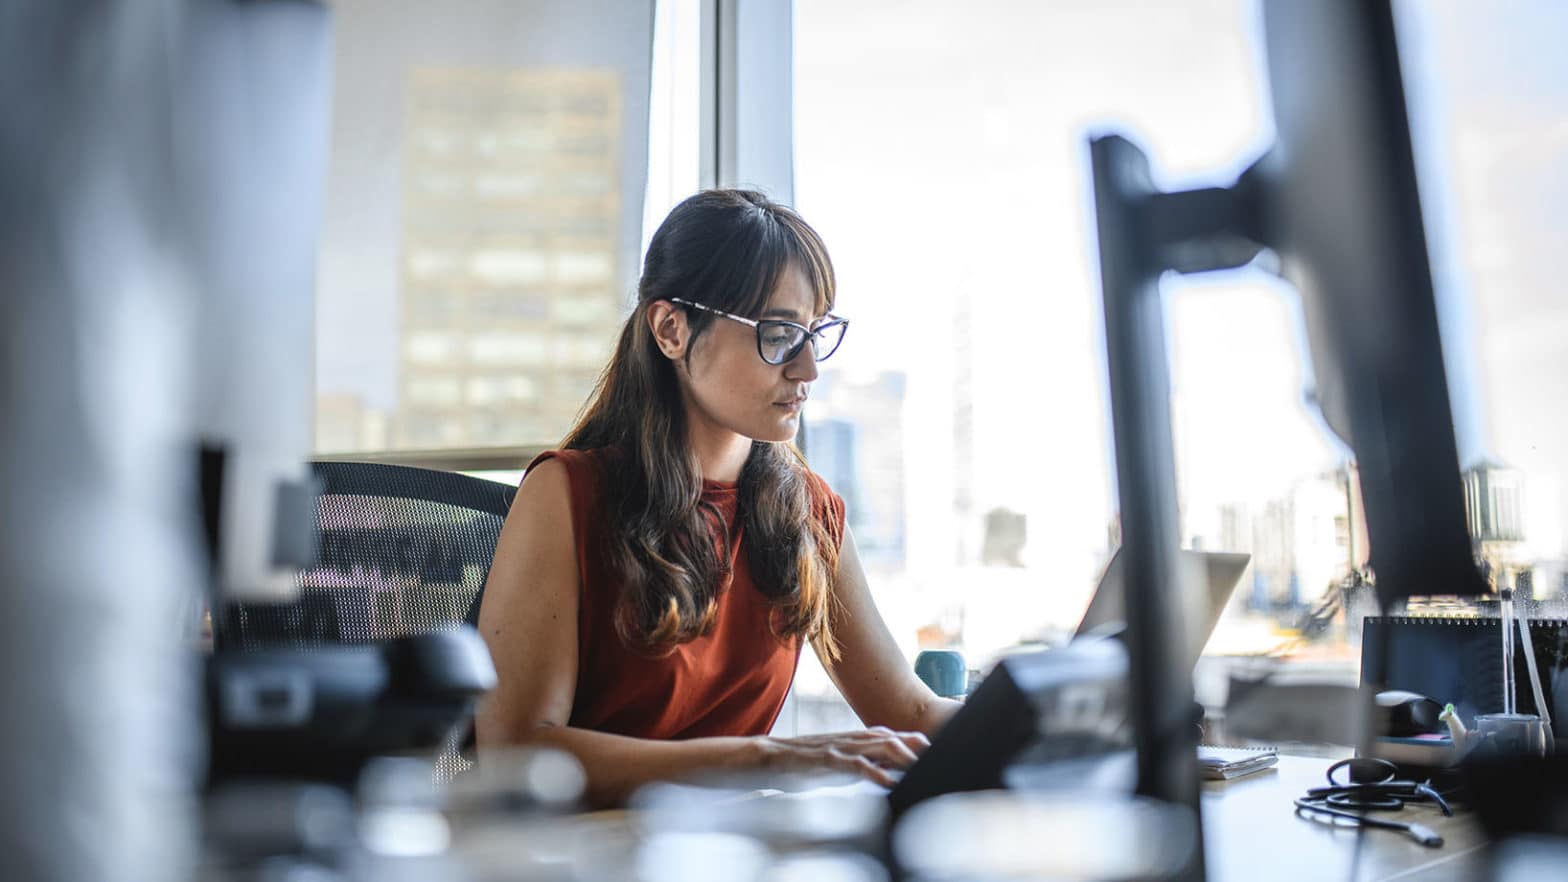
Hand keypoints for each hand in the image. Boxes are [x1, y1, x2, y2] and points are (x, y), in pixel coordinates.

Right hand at [758, 726, 929, 786]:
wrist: (772, 756)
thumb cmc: (807, 763)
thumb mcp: (841, 762)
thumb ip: (864, 764)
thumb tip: (890, 772)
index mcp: (856, 739)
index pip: (892, 735)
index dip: (914, 740)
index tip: (934, 748)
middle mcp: (852, 738)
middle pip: (891, 737)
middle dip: (915, 745)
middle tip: (937, 755)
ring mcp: (841, 746)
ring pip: (878, 746)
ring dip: (902, 755)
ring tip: (920, 766)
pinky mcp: (828, 758)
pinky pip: (856, 764)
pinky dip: (875, 772)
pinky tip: (888, 782)